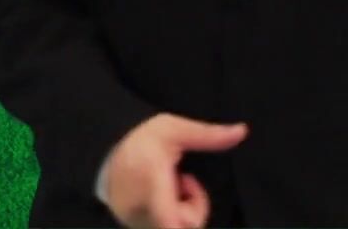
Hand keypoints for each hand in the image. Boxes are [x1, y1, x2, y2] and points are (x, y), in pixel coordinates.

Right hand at [101, 113, 247, 228]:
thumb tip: (242, 131)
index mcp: (153, 184)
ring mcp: (138, 223)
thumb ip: (207, 134)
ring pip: (176, 228)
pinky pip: (164, 228)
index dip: (185, 219)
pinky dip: (170, 217)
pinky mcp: (136, 227)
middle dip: (194, 208)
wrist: (105, 155)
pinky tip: (161, 198)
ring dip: (182, 211)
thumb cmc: (142, 140)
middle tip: (185, 182)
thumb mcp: (173, 129)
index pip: (168, 218)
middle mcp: (144, 210)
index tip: (188, 217)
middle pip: (184, 226)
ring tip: (171, 188)